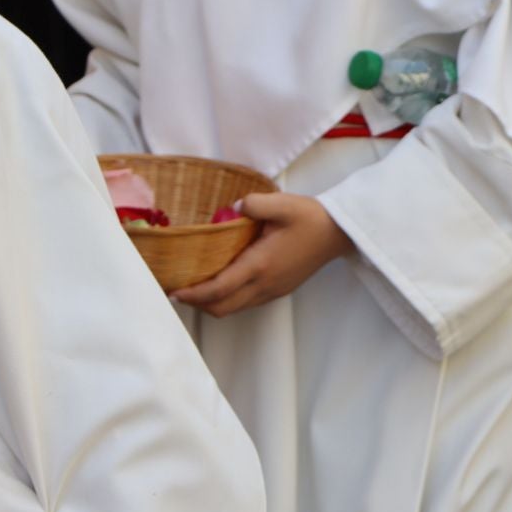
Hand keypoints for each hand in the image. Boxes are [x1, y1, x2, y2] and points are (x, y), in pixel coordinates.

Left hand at [169, 193, 353, 316]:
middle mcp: (264, 284)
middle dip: (197, 304)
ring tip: (194, 287)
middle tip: (177, 290)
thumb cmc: (311, 218)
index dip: (193, 294)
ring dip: (211, 303)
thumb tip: (231, 208)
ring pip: (233, 308)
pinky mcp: (277, 290)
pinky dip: (226, 299)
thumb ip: (253, 204)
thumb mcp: (282, 203)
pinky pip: (245, 303)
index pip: (219, 289)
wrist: (338, 234)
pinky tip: (220, 282)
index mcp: (260, 265)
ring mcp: (271, 291)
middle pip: (222, 308)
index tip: (174, 291)